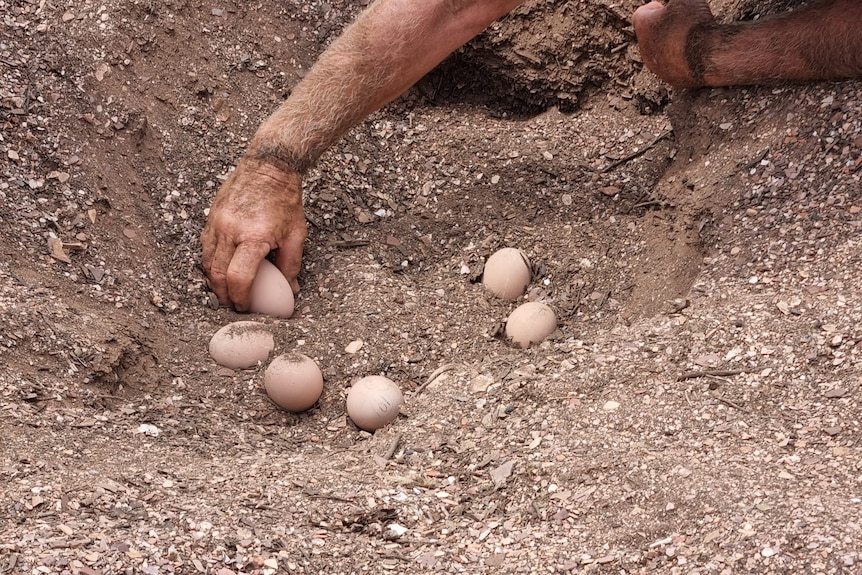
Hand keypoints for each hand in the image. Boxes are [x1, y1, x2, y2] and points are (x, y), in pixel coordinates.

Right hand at [201, 159, 305, 310]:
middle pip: (217, 274)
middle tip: (233, 306)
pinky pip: (205, 247)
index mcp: (252, 237)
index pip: (238, 277)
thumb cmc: (285, 200)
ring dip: (214, 281)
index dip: (240, 297)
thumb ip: (291, 265)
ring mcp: (217, 223)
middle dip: (223, 295)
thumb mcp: (296, 235)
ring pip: (206, 261)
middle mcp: (230, 230)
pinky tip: (220, 271)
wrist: (268, 167)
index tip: (245, 307)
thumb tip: (291, 290)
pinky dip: (210, 263)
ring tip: (226, 292)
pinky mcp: (211, 217)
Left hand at [633, 0, 715, 87]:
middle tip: (676, 22)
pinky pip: (672, 67)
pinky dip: (680, 61)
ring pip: (659, 54)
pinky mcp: (670, 79)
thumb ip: (674, 1)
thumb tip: (675, 3)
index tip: (659, 7)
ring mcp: (656, 68)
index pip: (640, 15)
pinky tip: (694, 54)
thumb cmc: (694, 24)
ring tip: (688, 38)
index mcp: (644, 27)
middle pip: (649, 36)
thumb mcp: (684, 0)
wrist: (708, 56)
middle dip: (660, 29)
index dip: (651, 10)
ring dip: (669, 46)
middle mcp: (645, 49)